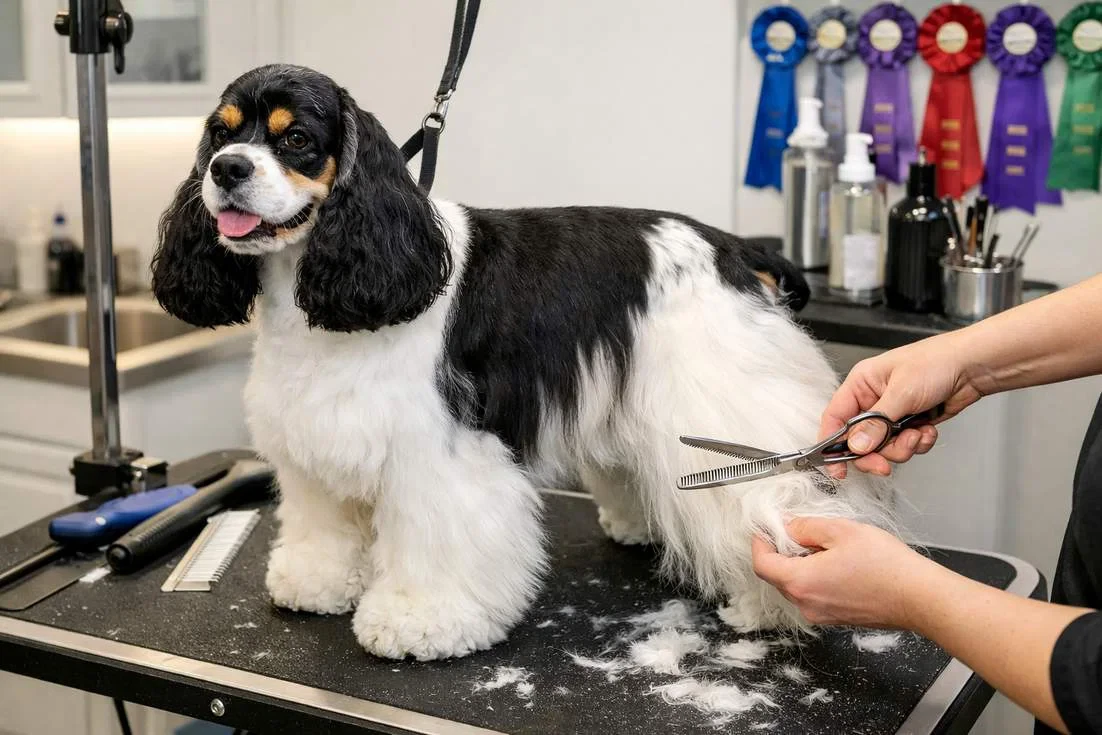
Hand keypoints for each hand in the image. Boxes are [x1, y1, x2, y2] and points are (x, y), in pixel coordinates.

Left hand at [751, 517, 943, 627]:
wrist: (919, 597)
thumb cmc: (886, 566)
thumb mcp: (840, 531)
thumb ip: (805, 527)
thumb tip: (785, 526)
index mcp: (801, 582)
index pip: (761, 564)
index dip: (759, 543)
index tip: (764, 529)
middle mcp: (806, 605)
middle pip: (777, 576)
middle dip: (780, 551)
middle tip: (796, 531)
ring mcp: (821, 615)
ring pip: (796, 586)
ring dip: (799, 565)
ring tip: (823, 545)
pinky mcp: (836, 618)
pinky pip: (813, 595)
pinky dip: (815, 577)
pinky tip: (837, 562)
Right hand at [821, 335, 986, 477]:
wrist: (974, 366)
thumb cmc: (937, 362)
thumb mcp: (901, 393)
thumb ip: (876, 423)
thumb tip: (856, 445)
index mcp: (861, 384)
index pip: (835, 418)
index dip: (831, 444)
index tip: (838, 468)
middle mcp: (872, 400)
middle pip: (859, 440)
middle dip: (876, 452)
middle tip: (885, 464)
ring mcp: (892, 414)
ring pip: (883, 446)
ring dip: (902, 447)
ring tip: (917, 434)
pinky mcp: (910, 423)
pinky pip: (904, 445)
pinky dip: (918, 443)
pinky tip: (928, 429)